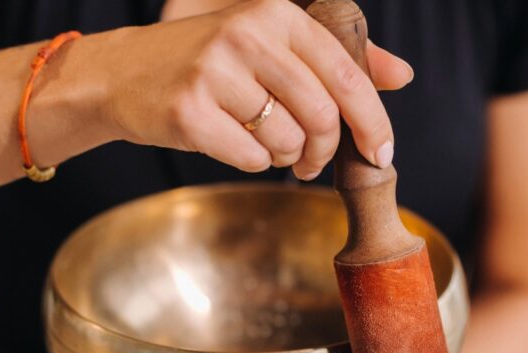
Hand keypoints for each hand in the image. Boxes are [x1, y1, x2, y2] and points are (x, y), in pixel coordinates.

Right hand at [92, 0, 412, 178]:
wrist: (124, 74)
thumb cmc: (211, 65)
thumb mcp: (273, 47)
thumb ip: (336, 61)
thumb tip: (403, 75)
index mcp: (276, 15)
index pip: (347, 76)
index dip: (373, 123)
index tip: (381, 155)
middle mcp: (247, 35)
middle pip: (323, 116)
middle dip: (325, 151)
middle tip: (311, 161)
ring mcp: (214, 71)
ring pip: (289, 141)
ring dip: (288, 157)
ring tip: (266, 144)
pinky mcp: (189, 109)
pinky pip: (253, 158)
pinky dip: (254, 162)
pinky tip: (234, 142)